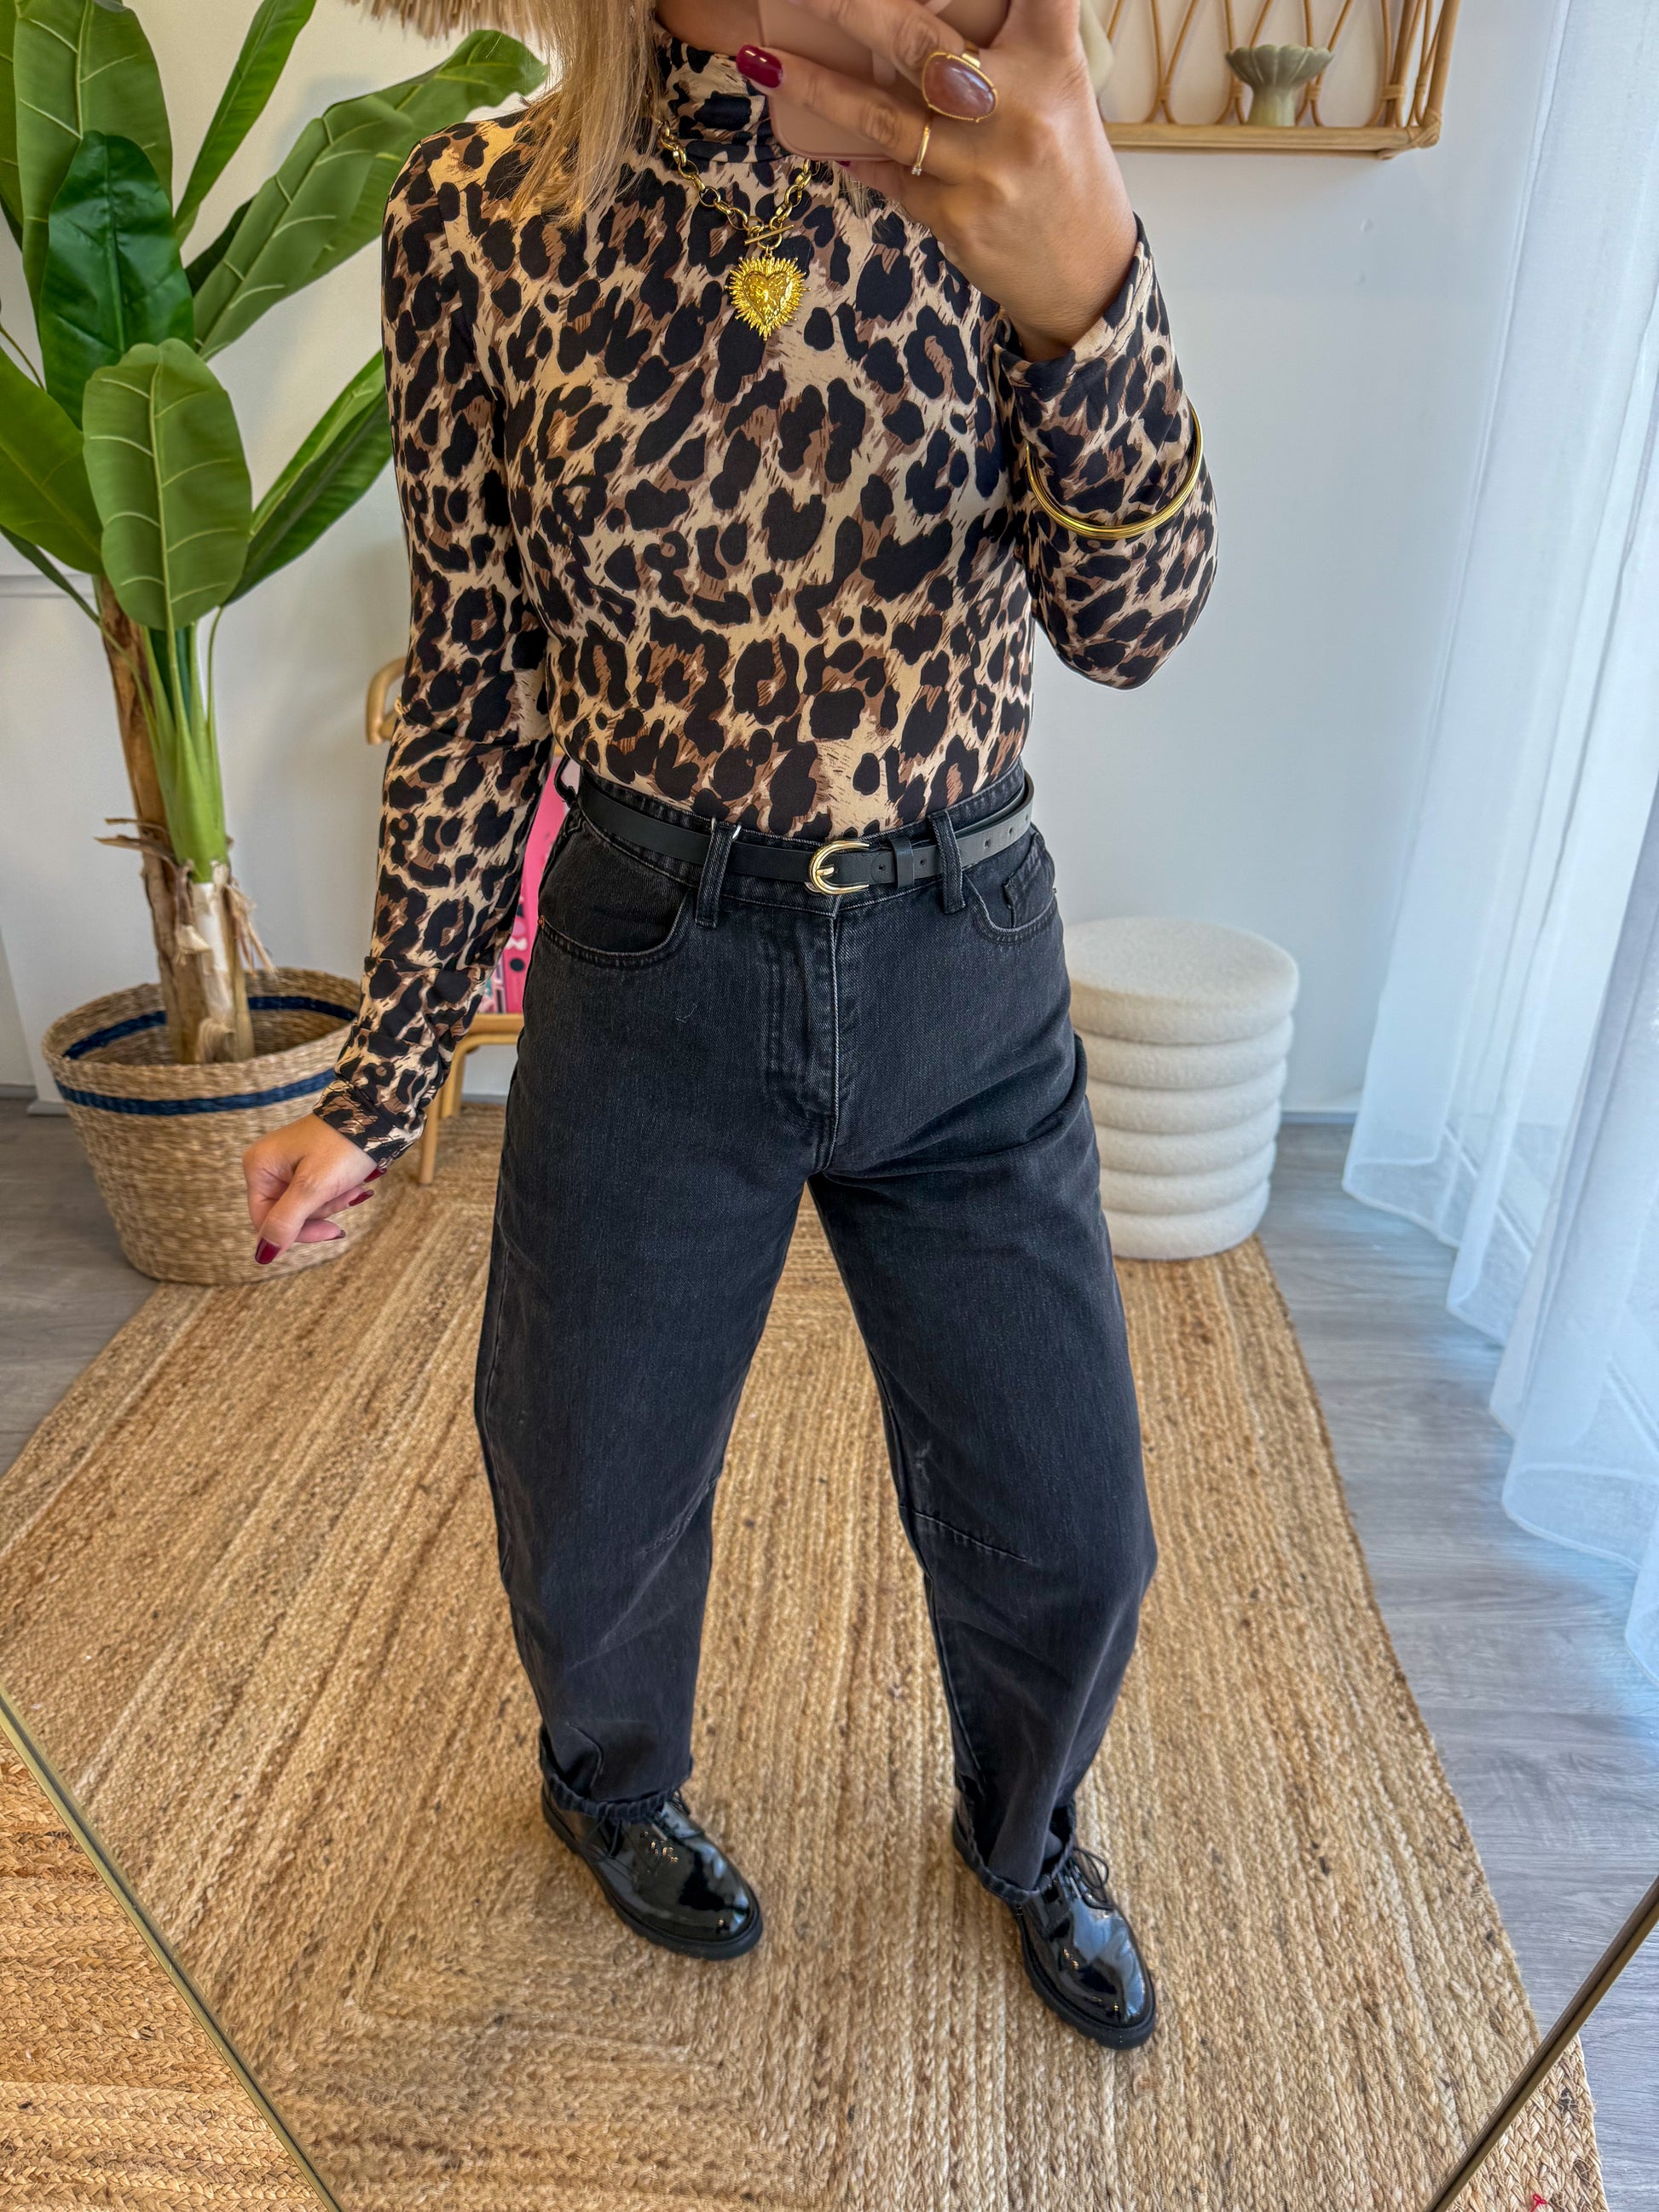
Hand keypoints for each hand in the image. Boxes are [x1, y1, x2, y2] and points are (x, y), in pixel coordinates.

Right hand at [242, 1114, 379, 1264]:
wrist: (375, 1115)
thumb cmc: (342, 1145)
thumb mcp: (313, 1187)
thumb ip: (286, 1221)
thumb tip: (263, 1254)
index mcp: (259, 1168)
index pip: (265, 1221)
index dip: (297, 1232)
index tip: (331, 1231)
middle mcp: (268, 1167)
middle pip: (288, 1215)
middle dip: (321, 1211)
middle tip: (346, 1195)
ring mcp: (288, 1166)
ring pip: (306, 1207)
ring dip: (333, 1202)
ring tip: (353, 1185)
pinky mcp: (308, 1166)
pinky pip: (318, 1193)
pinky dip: (337, 1193)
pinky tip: (354, 1184)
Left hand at [739, 0, 1137, 358]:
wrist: (1083, 269)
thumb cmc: (1062, 162)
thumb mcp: (1057, 85)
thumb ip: (1008, 41)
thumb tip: (920, 19)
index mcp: (1053, 60)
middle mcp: (1017, 108)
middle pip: (919, 42)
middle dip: (852, 8)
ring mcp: (981, 168)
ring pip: (882, 116)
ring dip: (816, 86)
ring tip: (763, 58)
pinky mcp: (954, 217)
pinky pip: (889, 173)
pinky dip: (854, 152)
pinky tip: (820, 140)